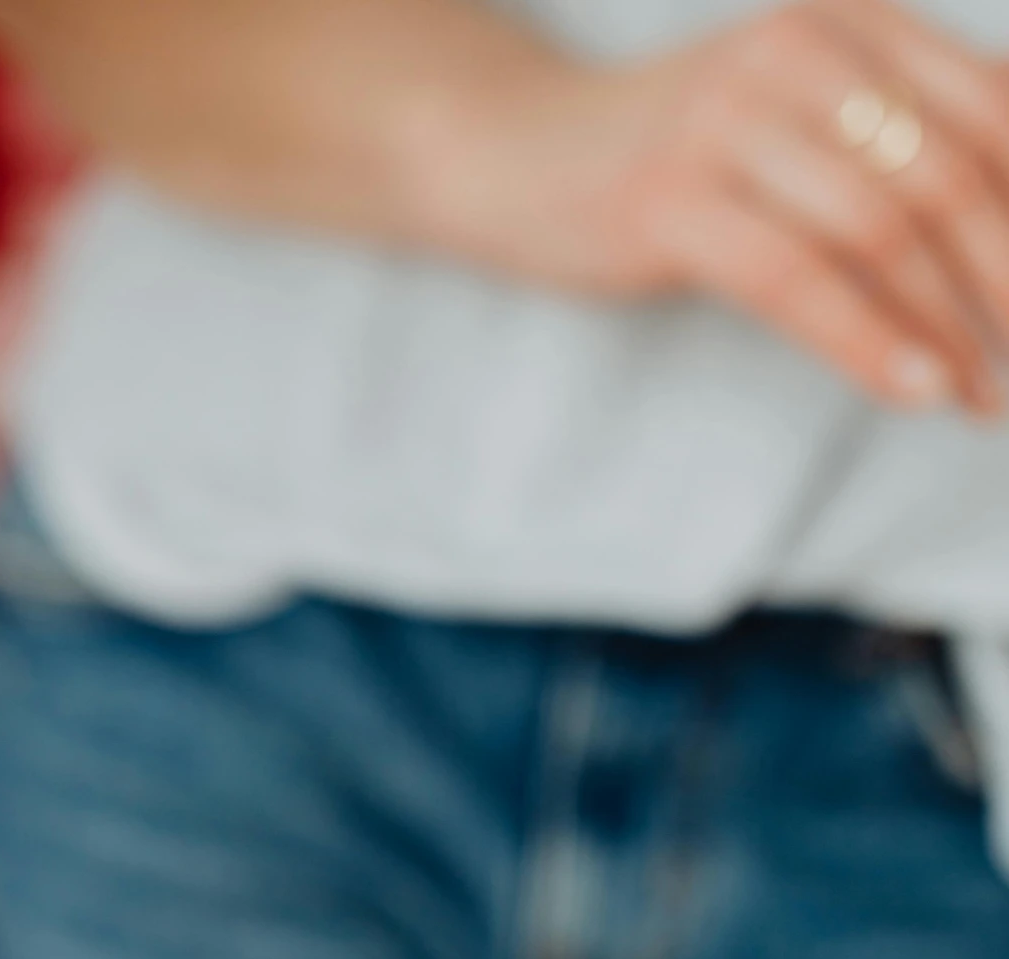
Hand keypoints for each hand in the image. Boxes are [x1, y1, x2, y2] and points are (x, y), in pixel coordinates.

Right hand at [428, 0, 1008, 413]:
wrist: (518, 153)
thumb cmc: (680, 154)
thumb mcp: (804, 123)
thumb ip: (901, 150)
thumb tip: (1002, 243)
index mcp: (857, 21)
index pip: (993, 113)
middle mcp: (802, 49)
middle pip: (953, 173)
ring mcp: (730, 120)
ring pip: (883, 229)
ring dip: (952, 329)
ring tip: (983, 399)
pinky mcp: (670, 200)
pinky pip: (795, 278)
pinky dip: (868, 342)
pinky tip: (913, 390)